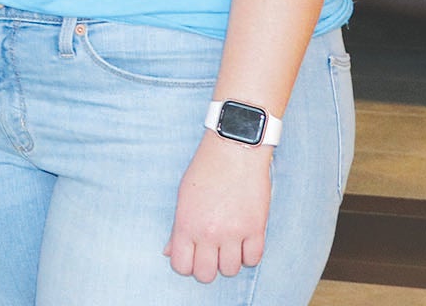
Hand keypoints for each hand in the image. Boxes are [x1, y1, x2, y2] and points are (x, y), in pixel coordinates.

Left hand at [165, 132, 271, 281]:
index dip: (186, 264)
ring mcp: (233, 232)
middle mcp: (208, 233)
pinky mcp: (256, 229)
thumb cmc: (205, 169)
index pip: (181, 266)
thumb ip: (177, 228)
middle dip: (207, 267)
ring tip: (228, 244)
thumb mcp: (183, 197)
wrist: (234, 150)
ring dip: (229, 261)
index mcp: (185, 224)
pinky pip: (253, 260)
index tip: (191, 255)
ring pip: (230, 270)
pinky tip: (244, 241)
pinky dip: (249, 255)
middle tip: (210, 253)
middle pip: (205, 274)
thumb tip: (169, 252)